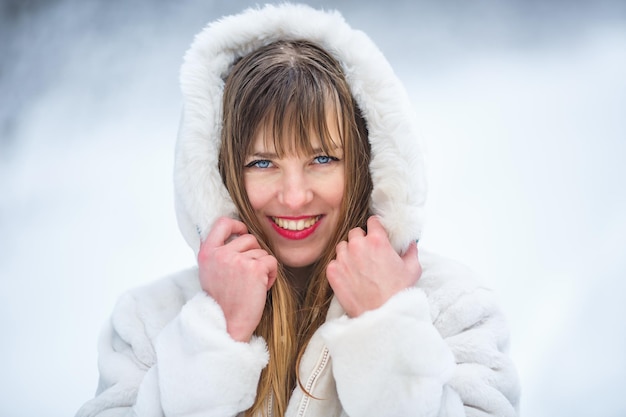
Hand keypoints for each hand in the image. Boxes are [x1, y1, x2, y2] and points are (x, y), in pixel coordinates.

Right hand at [198, 217, 277, 341]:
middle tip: (248, 276)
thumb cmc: (223, 302)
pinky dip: (272, 274)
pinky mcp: (254, 268)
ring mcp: (237, 260)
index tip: (243, 233)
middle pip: (249, 238)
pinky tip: (261, 288)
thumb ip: (219, 253)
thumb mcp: (210, 272)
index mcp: (206, 253)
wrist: (227, 325)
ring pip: (262, 251)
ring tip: (253, 285)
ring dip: (263, 267)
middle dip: (254, 254)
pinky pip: (272, 261)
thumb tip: (237, 234)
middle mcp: (220, 254)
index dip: (237, 225)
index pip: (222, 223)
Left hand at [326, 216, 420, 316]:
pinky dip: (340, 267)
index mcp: (377, 241)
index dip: (375, 228)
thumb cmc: (398, 293)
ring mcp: (343, 259)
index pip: (372, 221)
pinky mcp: (333, 272)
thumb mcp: (413, 269)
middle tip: (367, 253)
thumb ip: (411, 251)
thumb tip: (410, 243)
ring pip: (342, 246)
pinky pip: (333, 262)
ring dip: (348, 252)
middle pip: (355, 232)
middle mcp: (358, 246)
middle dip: (361, 240)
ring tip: (358, 265)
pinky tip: (350, 276)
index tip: (376, 234)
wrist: (383, 315)